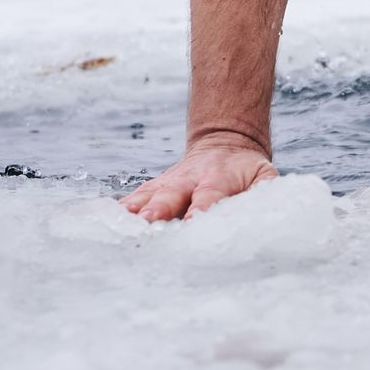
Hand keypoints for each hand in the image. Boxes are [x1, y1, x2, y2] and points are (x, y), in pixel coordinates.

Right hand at [121, 137, 278, 220]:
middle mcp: (188, 181)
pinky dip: (118, 212)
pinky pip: (133, 200)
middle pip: (170, 196)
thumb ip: (265, 194)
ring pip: (146, 197)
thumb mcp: (264, 177)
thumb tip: (264, 213)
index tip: (193, 224)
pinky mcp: (153, 189)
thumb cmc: (247, 172)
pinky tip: (104, 224)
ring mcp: (167, 184)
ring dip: (133, 213)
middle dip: (159, 210)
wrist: (224, 143)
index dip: (201, 211)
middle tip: (149, 222)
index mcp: (218, 179)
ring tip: (119, 226)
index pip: (209, 197)